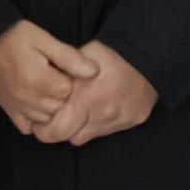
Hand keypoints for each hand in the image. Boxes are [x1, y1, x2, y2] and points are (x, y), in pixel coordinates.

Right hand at [0, 21, 99, 134]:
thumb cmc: (14, 38)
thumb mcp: (42, 38)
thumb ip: (68, 56)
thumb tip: (94, 72)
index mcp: (39, 80)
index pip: (69, 90)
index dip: (69, 78)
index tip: (62, 67)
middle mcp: (29, 99)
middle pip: (60, 106)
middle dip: (62, 93)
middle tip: (54, 75)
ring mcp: (19, 109)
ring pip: (48, 118)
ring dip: (51, 106)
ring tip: (46, 87)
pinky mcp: (10, 113)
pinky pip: (30, 127)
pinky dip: (37, 120)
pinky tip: (37, 104)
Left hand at [33, 42, 156, 147]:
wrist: (150, 55)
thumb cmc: (111, 52)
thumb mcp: (80, 57)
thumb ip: (62, 74)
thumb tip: (43, 87)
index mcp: (83, 97)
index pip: (54, 131)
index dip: (43, 129)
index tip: (39, 122)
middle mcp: (100, 114)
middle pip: (68, 137)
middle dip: (58, 131)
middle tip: (55, 120)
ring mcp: (117, 121)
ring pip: (87, 136)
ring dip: (80, 127)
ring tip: (80, 111)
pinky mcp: (131, 122)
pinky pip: (107, 131)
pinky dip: (99, 123)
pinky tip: (101, 107)